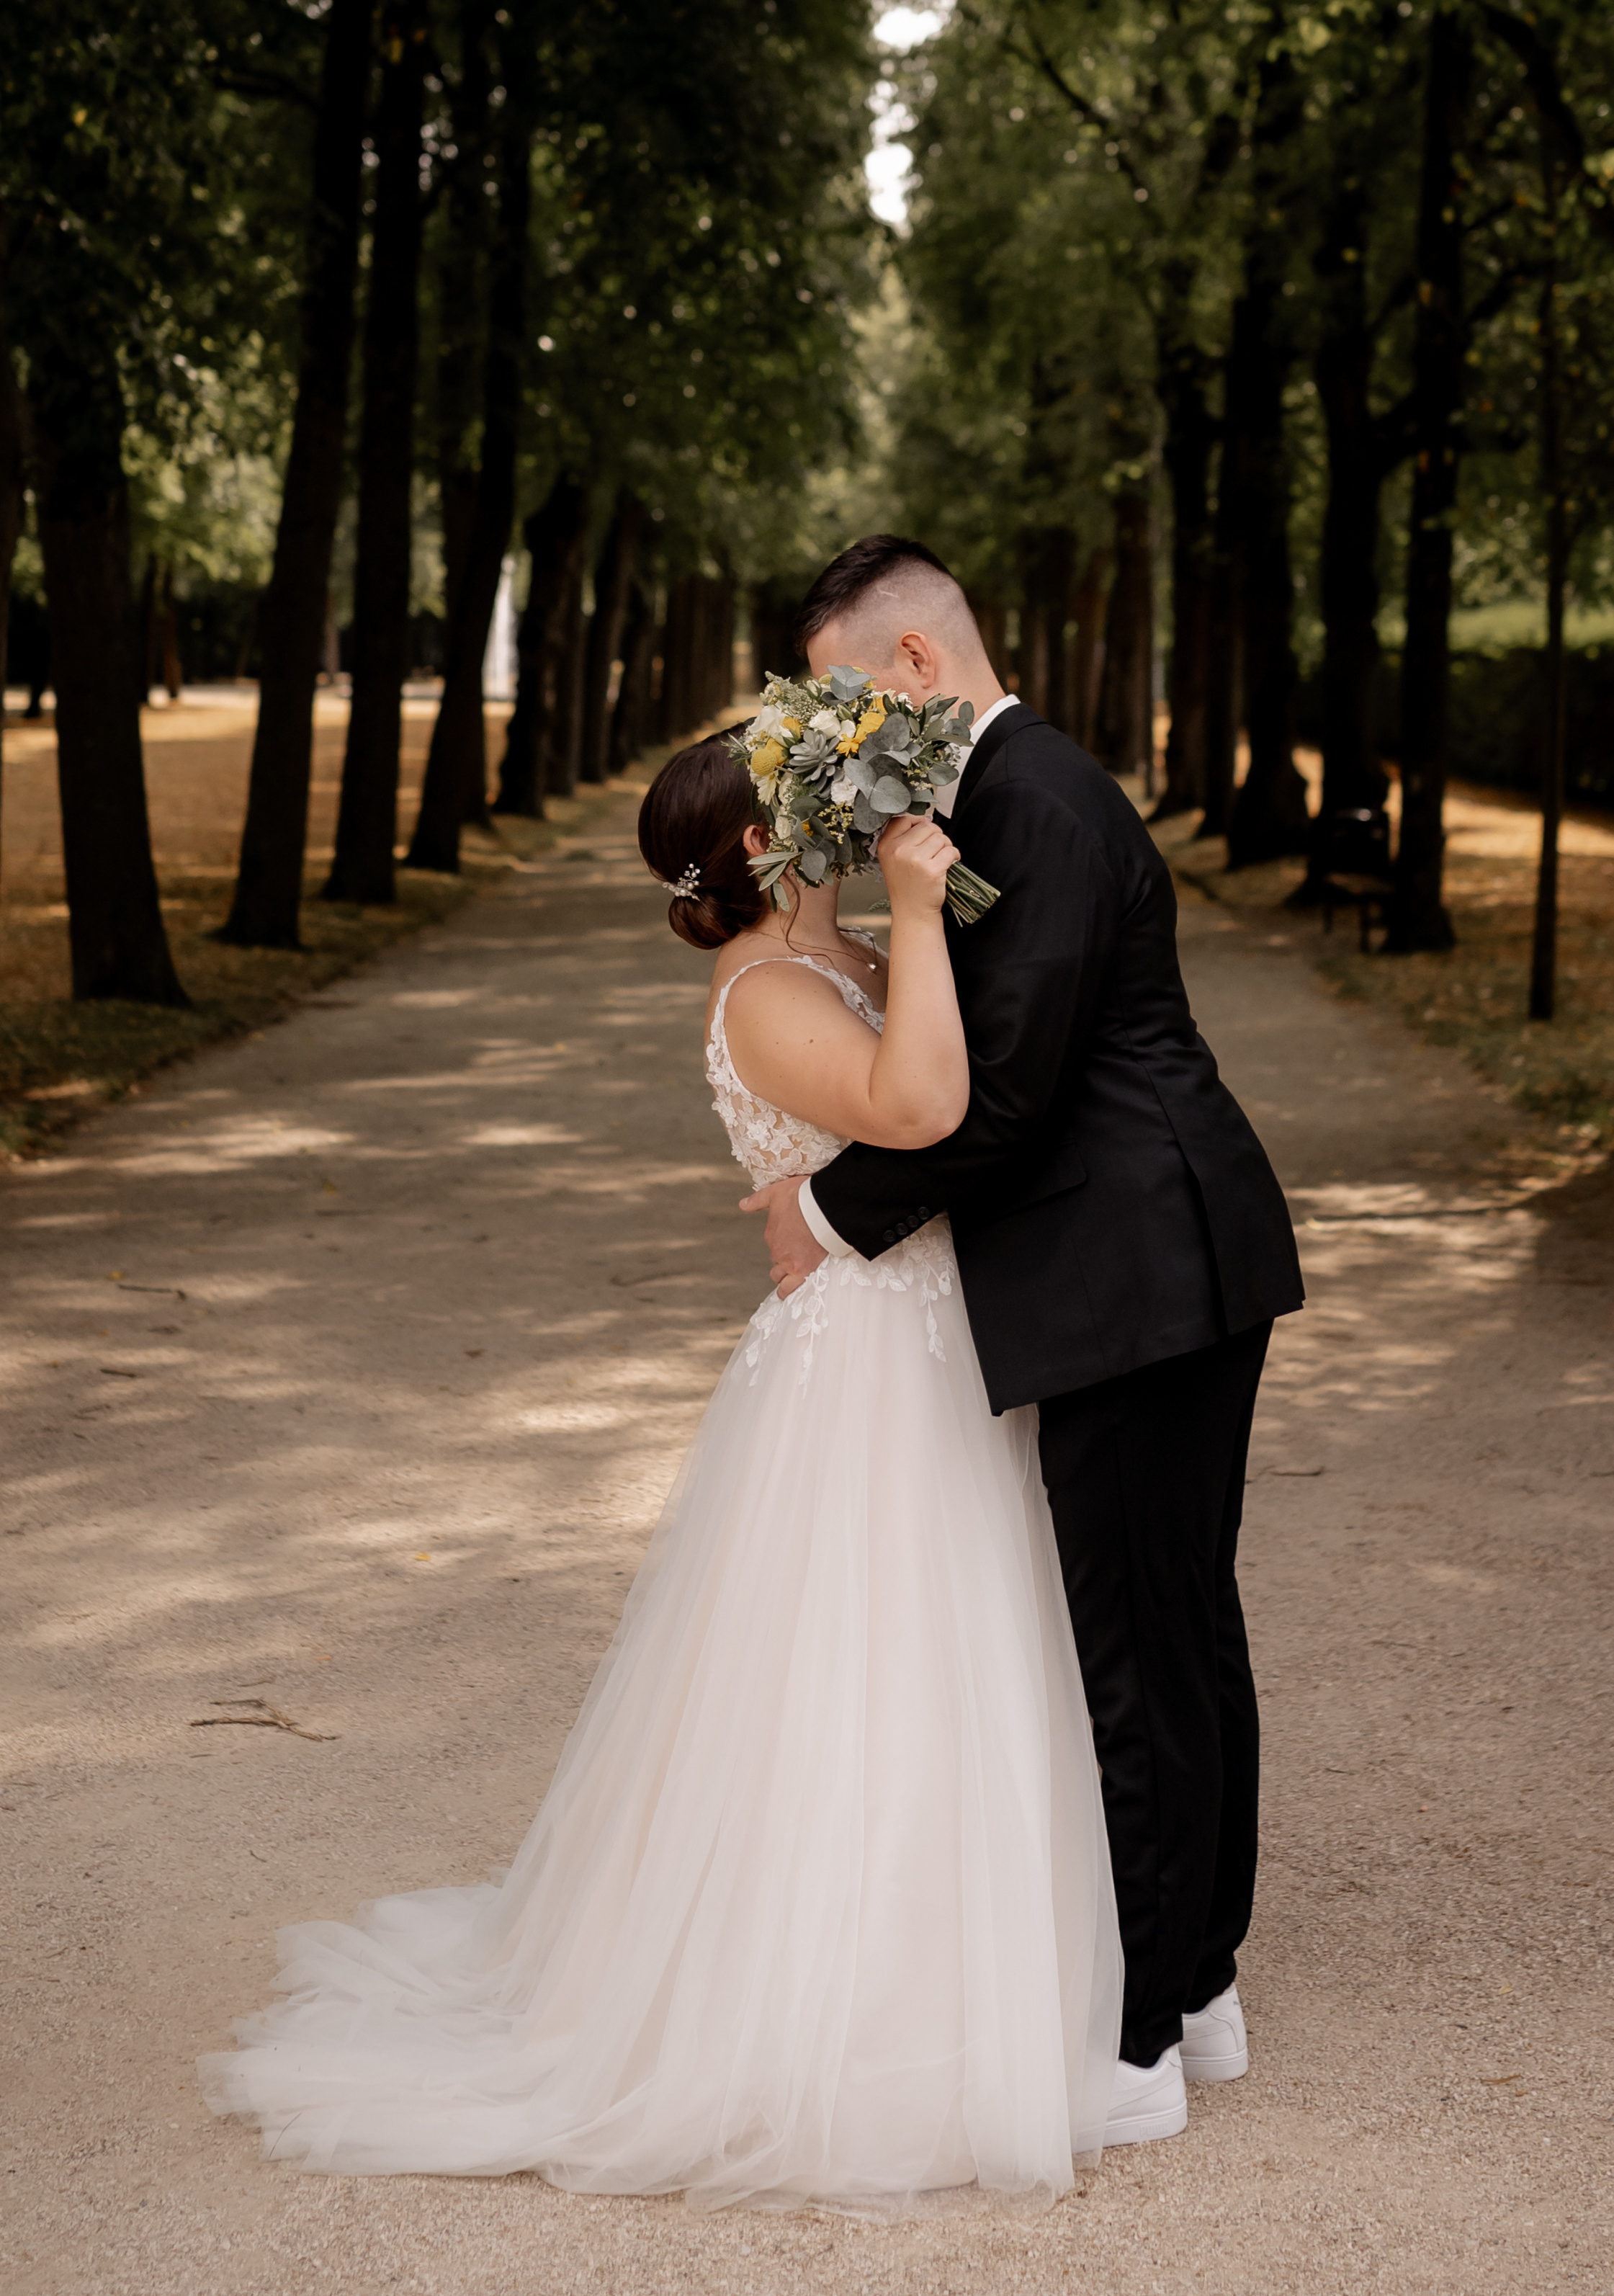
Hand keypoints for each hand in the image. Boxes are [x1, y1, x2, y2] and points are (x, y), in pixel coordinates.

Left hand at [739, 1175, 826, 1297]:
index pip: (774, 1244)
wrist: (823, 1206)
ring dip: (784, 1277)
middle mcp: (777, 1251)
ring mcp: (789, 1262)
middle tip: (798, 1255)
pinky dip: (787, 1291)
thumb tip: (742, 1204)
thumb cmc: (802, 1196)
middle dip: (784, 1261)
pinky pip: (790, 1288)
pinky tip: (786, 1294)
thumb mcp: (775, 1193)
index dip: (784, 1242)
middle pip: (777, 1262)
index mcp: (771, 1234)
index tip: (795, 1237)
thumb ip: (758, 1200)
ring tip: (791, 1278)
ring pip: (780, 1277)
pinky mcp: (804, 1270)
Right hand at [877, 814, 958, 916]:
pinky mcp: (931, 870)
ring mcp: (914, 860)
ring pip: (941, 837)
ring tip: (939, 860)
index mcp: (886, 845)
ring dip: (945, 847)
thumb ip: (903, 837)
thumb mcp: (893, 859)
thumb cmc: (906, 886)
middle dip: (935, 837)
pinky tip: (946, 866)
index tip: (923, 835)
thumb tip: (926, 819)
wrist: (912, 912)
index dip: (918, 823)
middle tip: (933, 852)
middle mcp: (898, 850)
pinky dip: (953, 857)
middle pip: (927, 826)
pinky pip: (950, 851)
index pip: (904, 818)